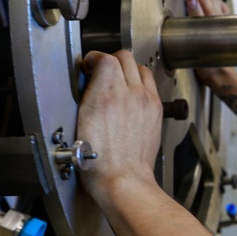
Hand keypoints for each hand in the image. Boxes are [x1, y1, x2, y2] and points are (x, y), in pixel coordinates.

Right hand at [77, 50, 162, 201]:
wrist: (122, 178)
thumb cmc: (99, 161)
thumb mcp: (80, 122)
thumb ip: (87, 94)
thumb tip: (89, 80)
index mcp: (105, 96)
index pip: (104, 57)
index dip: (94, 57)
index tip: (89, 65)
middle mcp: (129, 94)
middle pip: (124, 57)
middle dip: (110, 60)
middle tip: (101, 70)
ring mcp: (145, 100)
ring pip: (139, 67)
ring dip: (127, 68)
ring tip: (118, 79)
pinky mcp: (156, 109)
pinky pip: (150, 83)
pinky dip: (140, 82)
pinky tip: (131, 92)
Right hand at [186, 0, 236, 88]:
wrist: (220, 75)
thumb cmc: (210, 63)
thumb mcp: (198, 39)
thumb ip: (196, 17)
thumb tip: (191, 0)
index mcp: (216, 19)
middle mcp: (223, 20)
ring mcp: (226, 24)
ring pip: (218, 3)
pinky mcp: (227, 29)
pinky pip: (221, 10)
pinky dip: (215, 4)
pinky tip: (211, 4)